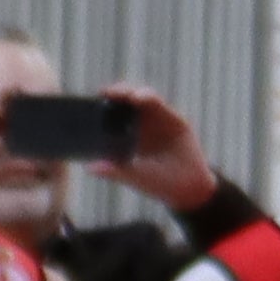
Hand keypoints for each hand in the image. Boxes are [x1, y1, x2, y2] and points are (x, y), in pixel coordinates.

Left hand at [102, 85, 221, 213]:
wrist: (189, 189)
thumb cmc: (159, 184)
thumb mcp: (134, 177)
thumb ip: (115, 171)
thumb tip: (89, 168)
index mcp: (128, 136)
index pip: (113, 114)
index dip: (103, 106)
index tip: (93, 101)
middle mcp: (141, 124)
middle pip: (125, 102)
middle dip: (116, 93)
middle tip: (104, 92)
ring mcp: (158, 119)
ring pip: (141, 97)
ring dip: (130, 92)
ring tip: (123, 95)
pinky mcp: (173, 118)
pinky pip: (158, 103)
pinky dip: (148, 97)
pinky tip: (140, 98)